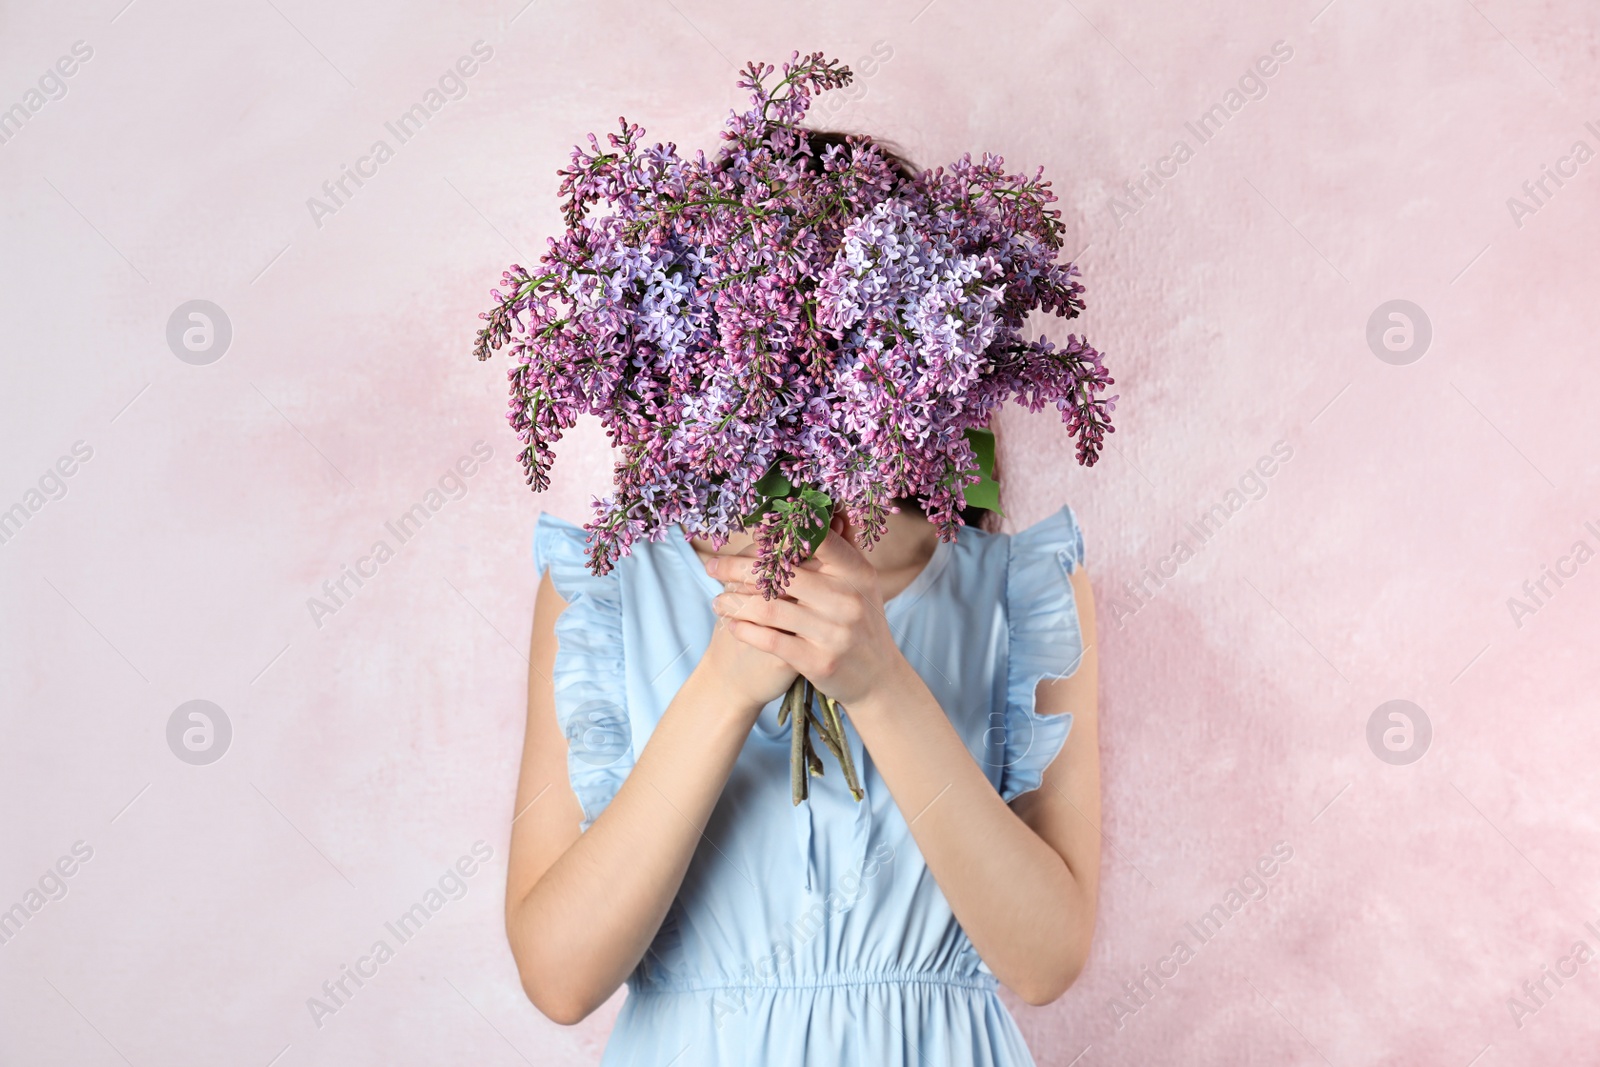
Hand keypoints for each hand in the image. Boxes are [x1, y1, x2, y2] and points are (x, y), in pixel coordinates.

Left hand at [706, 512, 907, 707]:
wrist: (878, 678)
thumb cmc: (861, 622)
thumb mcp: (860, 583)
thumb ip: (841, 547)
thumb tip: (827, 506)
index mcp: (857, 572)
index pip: (816, 539)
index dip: (780, 532)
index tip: (750, 530)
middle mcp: (846, 599)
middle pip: (781, 573)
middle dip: (737, 568)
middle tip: (712, 566)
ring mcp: (833, 632)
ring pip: (769, 608)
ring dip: (735, 602)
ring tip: (717, 601)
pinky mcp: (818, 661)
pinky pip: (770, 640)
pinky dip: (746, 630)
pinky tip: (732, 625)